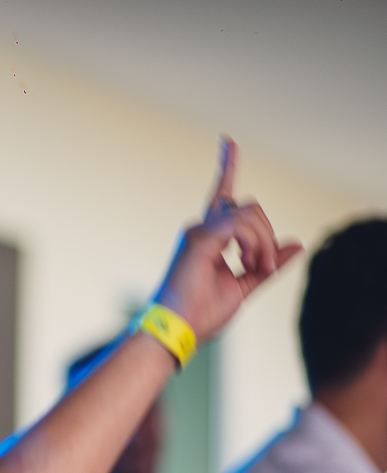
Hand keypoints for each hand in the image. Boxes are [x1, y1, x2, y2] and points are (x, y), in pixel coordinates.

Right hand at [155, 138, 303, 341]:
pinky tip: (248, 263)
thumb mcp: (245, 287)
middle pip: (250, 208)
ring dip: (264, 242)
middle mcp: (200, 230)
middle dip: (267, 237)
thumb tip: (296, 246)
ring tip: (258, 269)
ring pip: (249, 213)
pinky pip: (240, 224)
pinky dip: (254, 243)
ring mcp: (198, 232)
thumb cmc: (201, 314)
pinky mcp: (200, 239)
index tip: (228, 142)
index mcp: (208, 239)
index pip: (222, 196)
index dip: (227, 167)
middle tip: (264, 268)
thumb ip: (269, 265)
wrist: (178, 331)